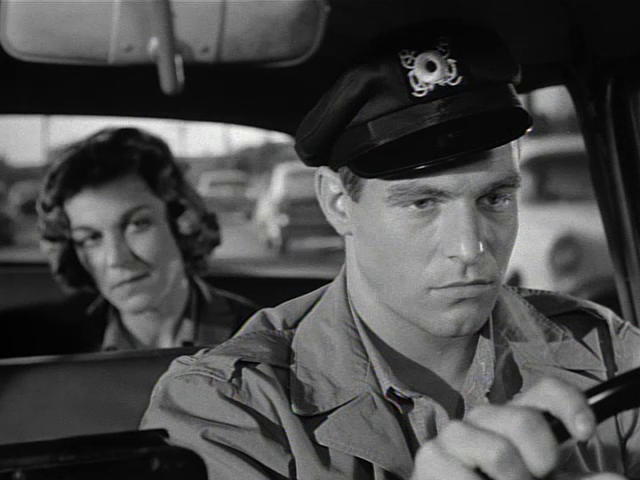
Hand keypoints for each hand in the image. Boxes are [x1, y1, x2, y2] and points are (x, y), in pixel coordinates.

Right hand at [410, 377, 616, 479]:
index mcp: (515, 419)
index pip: (545, 391)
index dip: (569, 403)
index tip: (585, 433)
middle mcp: (484, 418)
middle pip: (525, 419)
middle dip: (541, 460)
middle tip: (534, 479)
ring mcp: (454, 435)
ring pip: (499, 452)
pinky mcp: (431, 456)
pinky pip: (466, 477)